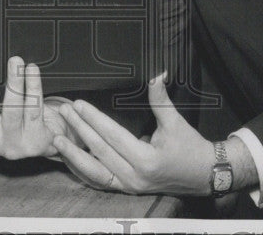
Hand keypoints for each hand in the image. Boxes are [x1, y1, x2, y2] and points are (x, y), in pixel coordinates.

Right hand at [0, 56, 72, 159]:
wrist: (49, 141)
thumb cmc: (22, 121)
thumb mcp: (0, 112)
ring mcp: (14, 144)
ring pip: (12, 111)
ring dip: (13, 83)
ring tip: (15, 62)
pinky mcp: (35, 142)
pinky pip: (35, 109)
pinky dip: (34, 86)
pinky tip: (32, 71)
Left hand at [53, 74, 213, 195]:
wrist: (204, 175)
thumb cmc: (191, 148)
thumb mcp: (176, 122)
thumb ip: (161, 99)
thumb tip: (157, 74)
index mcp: (146, 159)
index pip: (113, 136)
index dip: (94, 119)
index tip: (79, 104)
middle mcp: (134, 176)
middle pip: (99, 151)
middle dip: (80, 130)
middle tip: (65, 112)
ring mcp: (129, 186)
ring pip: (94, 172)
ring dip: (74, 156)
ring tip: (57, 140)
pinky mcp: (127, 188)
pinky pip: (100, 181)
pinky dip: (83, 171)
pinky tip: (70, 160)